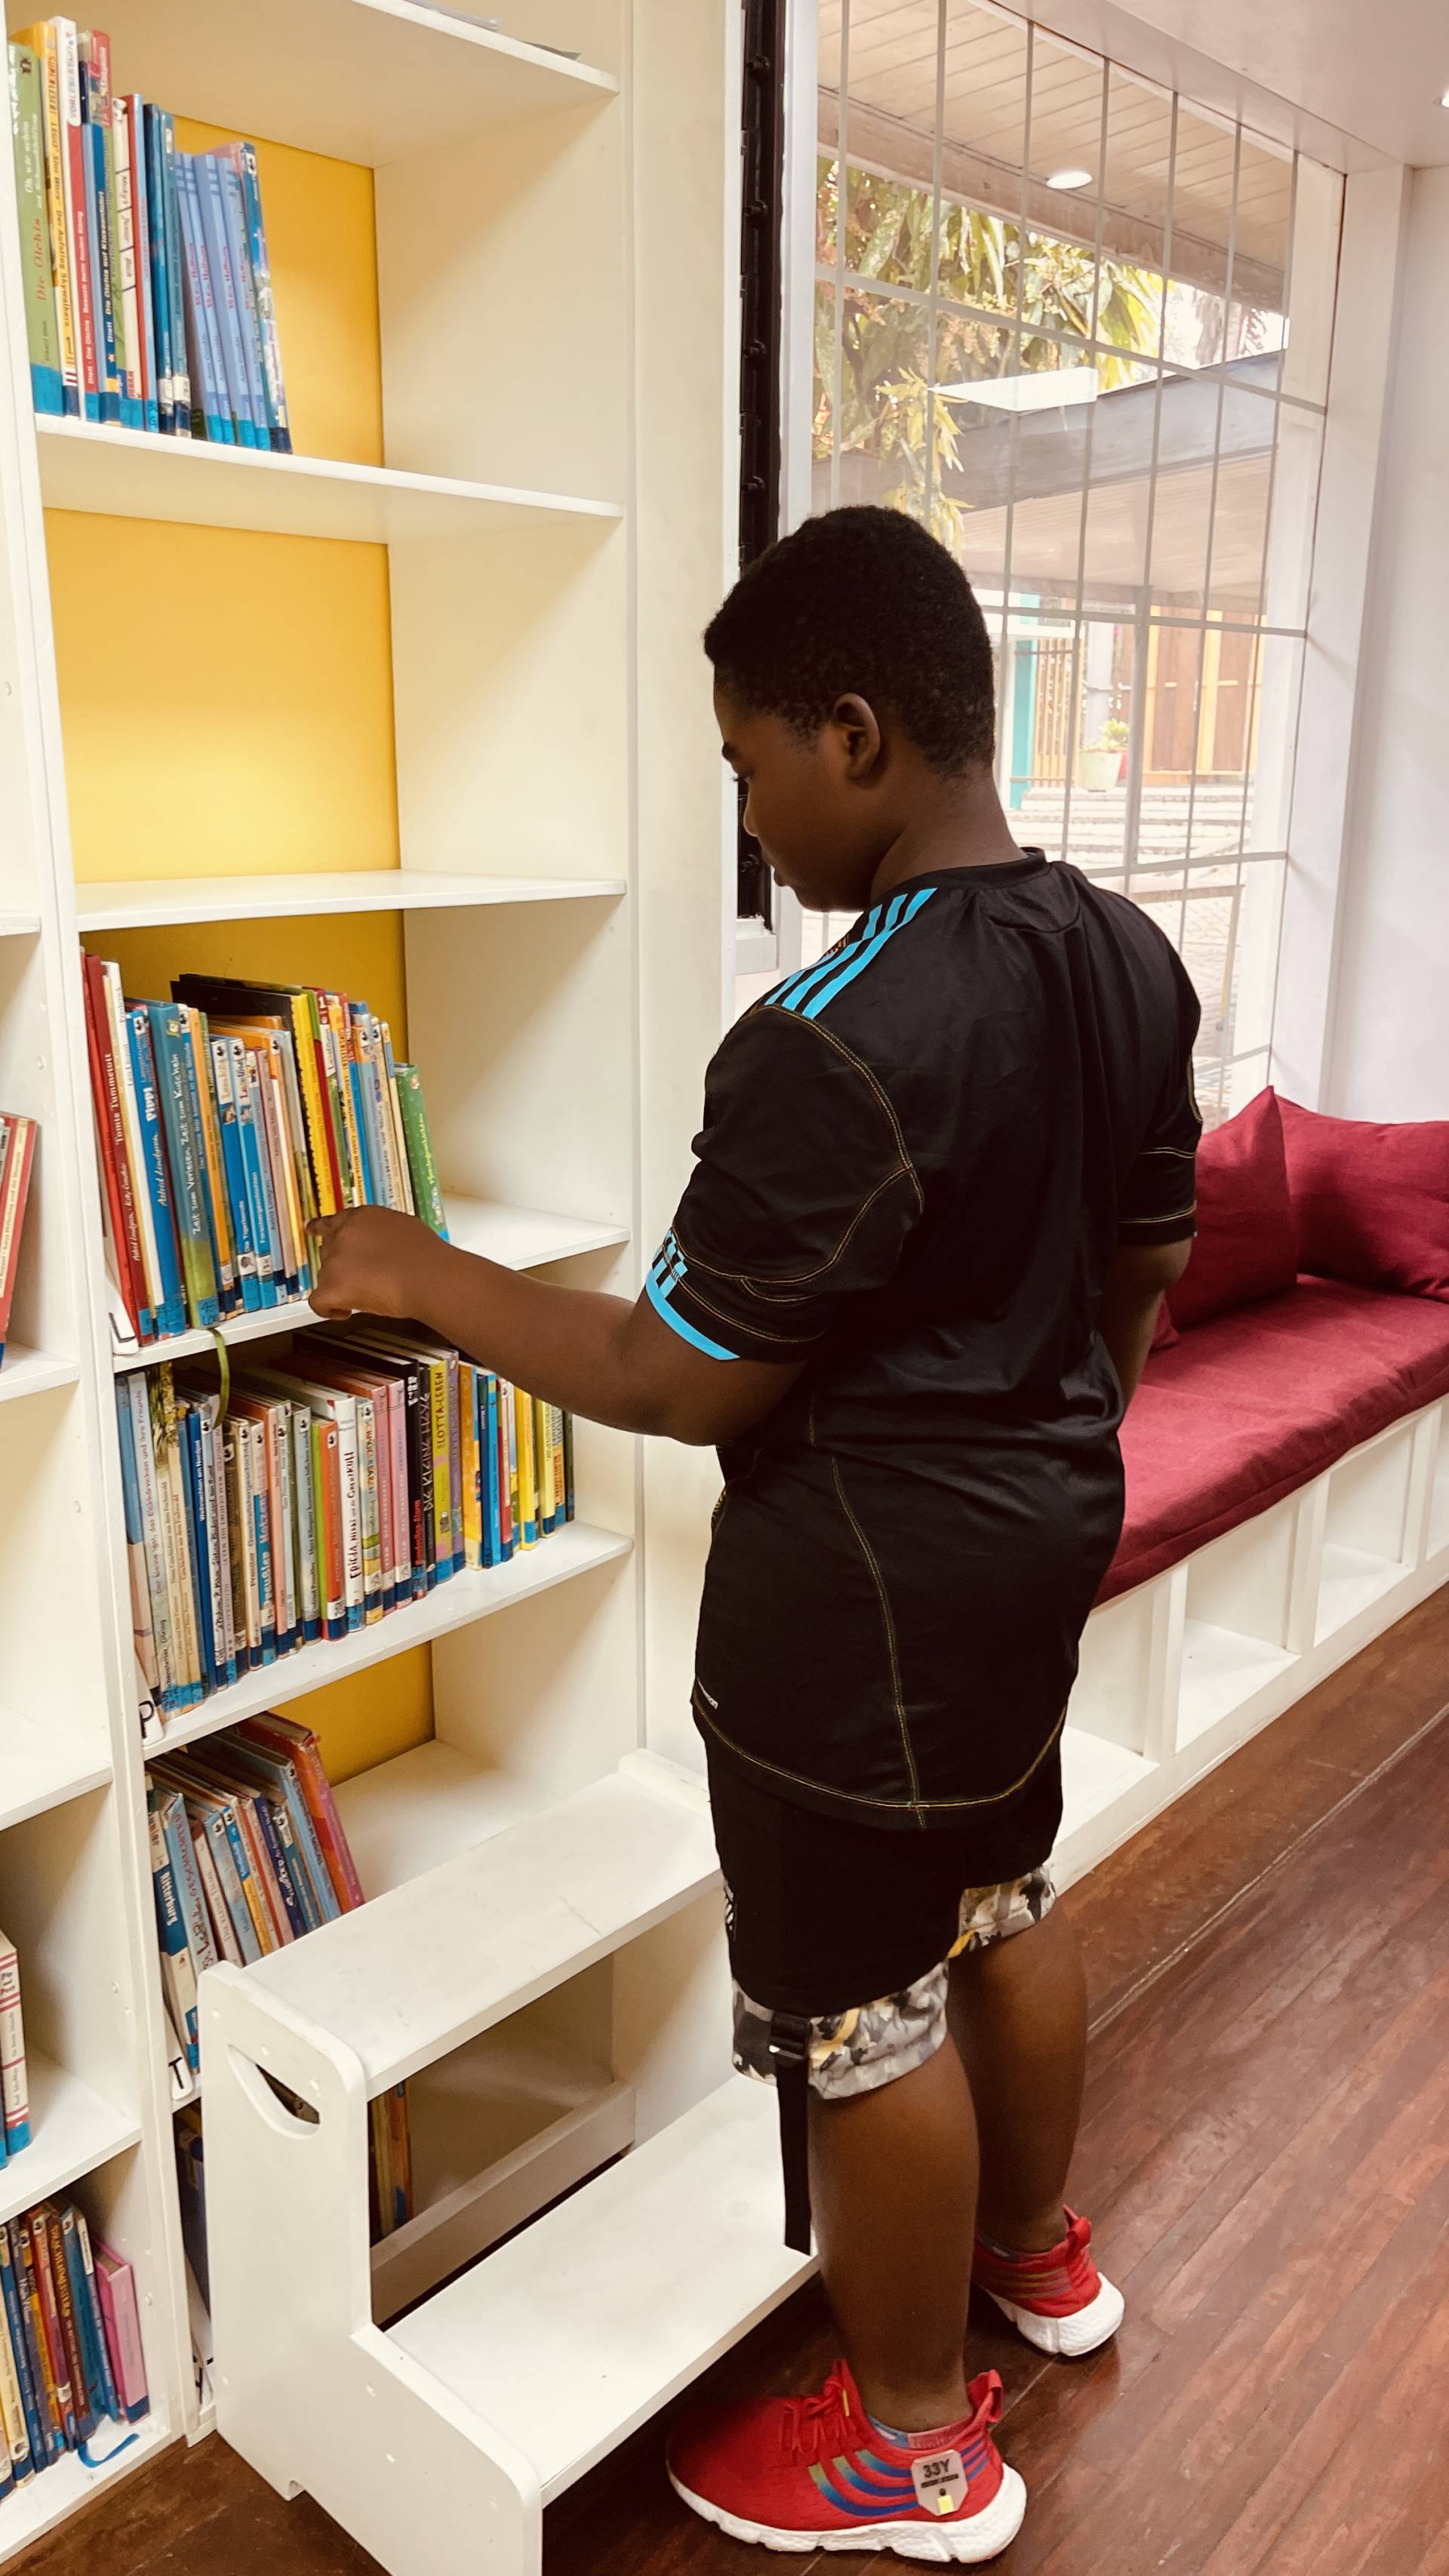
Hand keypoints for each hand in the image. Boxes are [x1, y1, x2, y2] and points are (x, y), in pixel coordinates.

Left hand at [306, 1208, 446, 1320]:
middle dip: (340, 1265)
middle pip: (327, 1251)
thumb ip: (379, 1231)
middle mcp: (343, 1235)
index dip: (322, 1229)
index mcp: (360, 1217)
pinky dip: (329, 1309)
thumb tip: (377, 1241)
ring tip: (366, 1294)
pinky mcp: (333, 1287)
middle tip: (358, 1277)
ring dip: (340, 1286)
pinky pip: (318, 1302)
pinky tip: (344, 1311)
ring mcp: (335, 1261)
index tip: (314, 1230)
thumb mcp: (402, 1226)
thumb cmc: (426, 1256)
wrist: (428, 1276)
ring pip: (324, 1276)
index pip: (331, 1221)